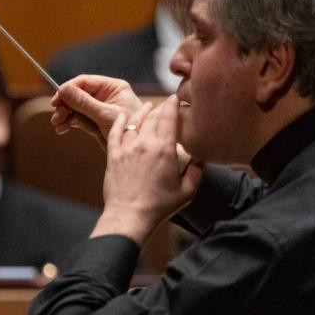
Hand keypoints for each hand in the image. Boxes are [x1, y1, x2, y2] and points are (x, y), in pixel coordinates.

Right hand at [50, 75, 143, 145]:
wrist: (138, 151)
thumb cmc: (130, 130)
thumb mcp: (105, 115)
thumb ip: (84, 102)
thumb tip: (63, 89)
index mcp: (113, 87)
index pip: (85, 82)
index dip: (68, 89)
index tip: (56, 100)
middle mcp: (106, 95)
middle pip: (78, 94)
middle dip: (65, 105)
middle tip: (57, 116)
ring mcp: (100, 108)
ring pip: (76, 107)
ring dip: (65, 115)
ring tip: (58, 124)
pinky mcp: (96, 120)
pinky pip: (79, 118)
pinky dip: (70, 122)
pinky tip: (62, 129)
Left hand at [94, 96, 201, 245]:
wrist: (130, 216)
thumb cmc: (159, 206)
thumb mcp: (187, 191)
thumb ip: (196, 173)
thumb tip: (200, 160)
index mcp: (164, 149)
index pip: (169, 117)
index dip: (173, 104)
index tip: (176, 98)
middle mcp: (145, 144)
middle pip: (152, 117)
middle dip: (160, 108)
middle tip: (165, 104)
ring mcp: (127, 149)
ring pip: (134, 122)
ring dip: (141, 112)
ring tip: (147, 106)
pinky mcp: (113, 157)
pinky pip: (115, 133)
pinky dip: (118, 122)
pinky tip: (121, 116)